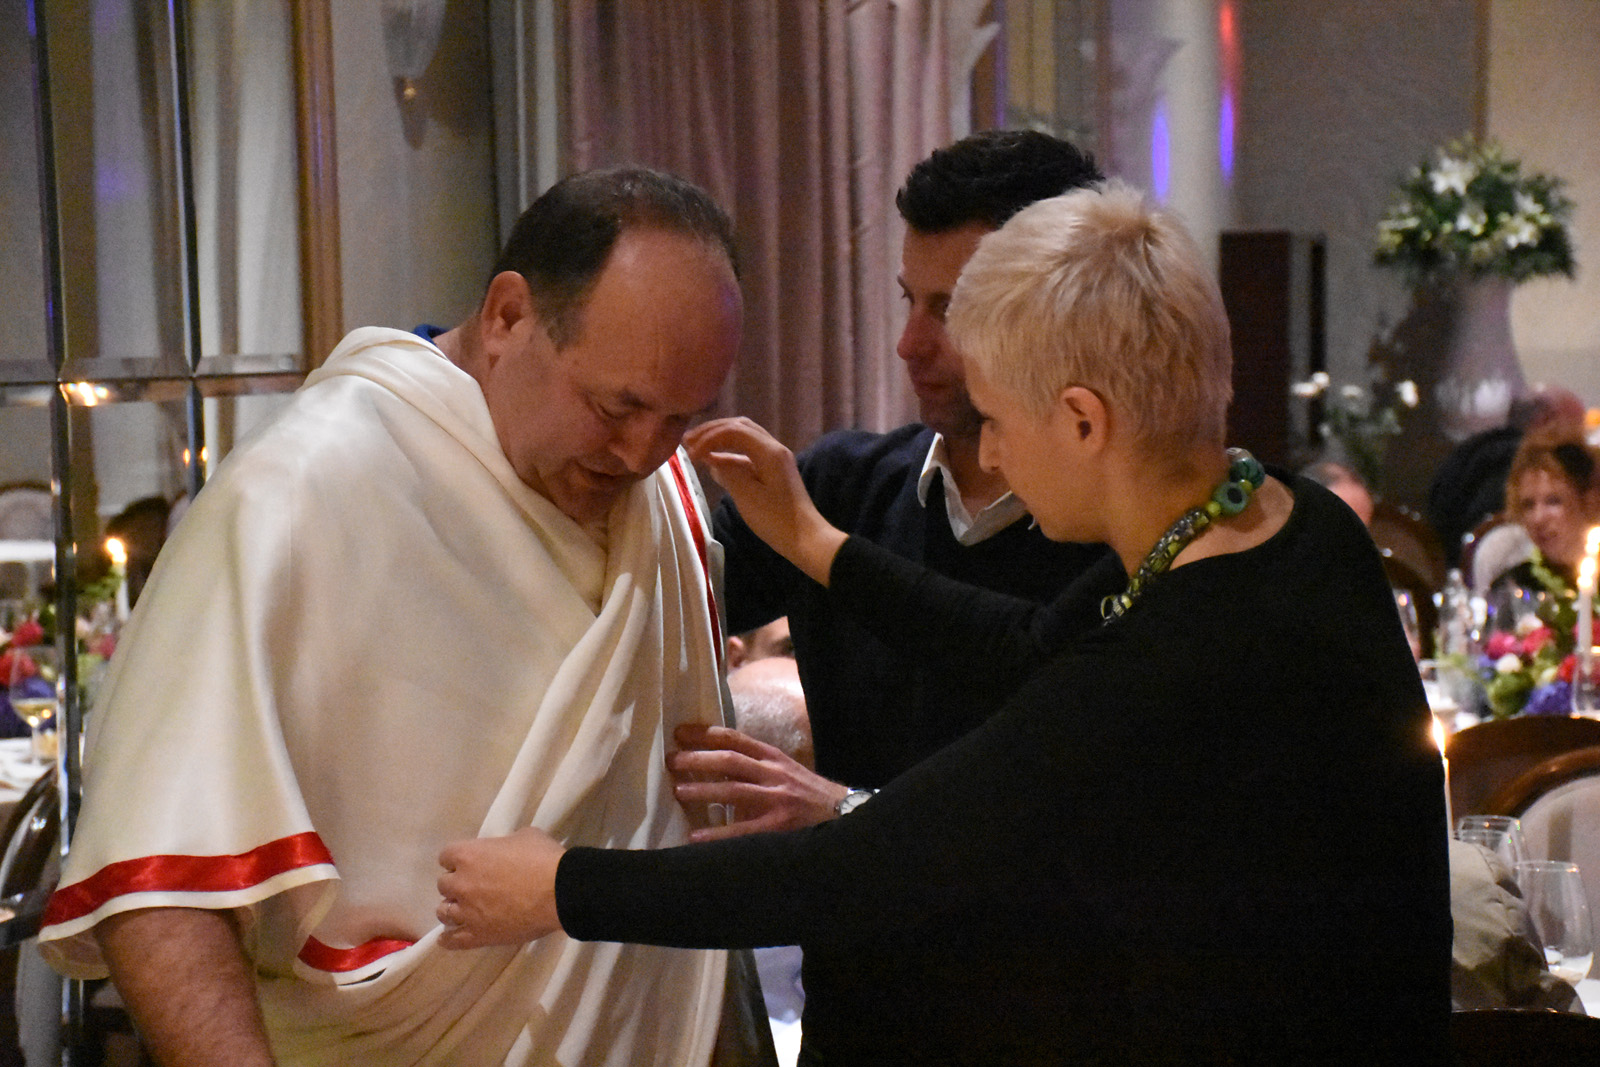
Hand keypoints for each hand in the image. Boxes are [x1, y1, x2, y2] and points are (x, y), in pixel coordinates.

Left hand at [437, 828, 565, 948]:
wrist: (560, 892)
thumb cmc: (544, 859)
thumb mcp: (524, 837)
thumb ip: (504, 844)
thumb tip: (504, 852)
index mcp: (469, 855)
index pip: (446, 856)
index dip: (458, 859)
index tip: (470, 863)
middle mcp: (461, 883)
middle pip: (443, 884)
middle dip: (457, 883)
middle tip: (474, 886)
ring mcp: (467, 912)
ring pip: (443, 912)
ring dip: (453, 908)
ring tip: (465, 910)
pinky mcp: (477, 935)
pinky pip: (452, 940)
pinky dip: (448, 939)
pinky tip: (448, 938)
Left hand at [669, 723, 846, 841]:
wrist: (844, 816)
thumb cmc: (808, 795)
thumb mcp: (784, 771)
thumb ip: (755, 767)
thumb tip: (716, 765)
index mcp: (773, 758)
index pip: (735, 739)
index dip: (705, 734)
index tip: (680, 732)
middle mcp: (774, 774)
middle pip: (730, 760)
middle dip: (698, 759)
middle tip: (671, 760)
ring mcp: (777, 800)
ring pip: (734, 790)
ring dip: (704, 790)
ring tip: (678, 791)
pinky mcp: (779, 827)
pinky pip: (743, 830)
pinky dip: (718, 833)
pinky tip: (697, 836)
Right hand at [683, 418, 846, 584]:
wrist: (806, 538)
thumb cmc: (776, 519)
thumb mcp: (747, 496)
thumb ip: (728, 473)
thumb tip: (713, 461)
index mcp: (769, 451)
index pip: (734, 430)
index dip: (709, 438)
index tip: (690, 453)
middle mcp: (774, 448)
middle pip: (740, 426)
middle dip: (713, 431)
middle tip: (688, 440)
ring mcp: (775, 458)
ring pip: (744, 437)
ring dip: (720, 439)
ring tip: (696, 446)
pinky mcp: (773, 470)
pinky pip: (748, 453)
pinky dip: (729, 453)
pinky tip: (713, 461)